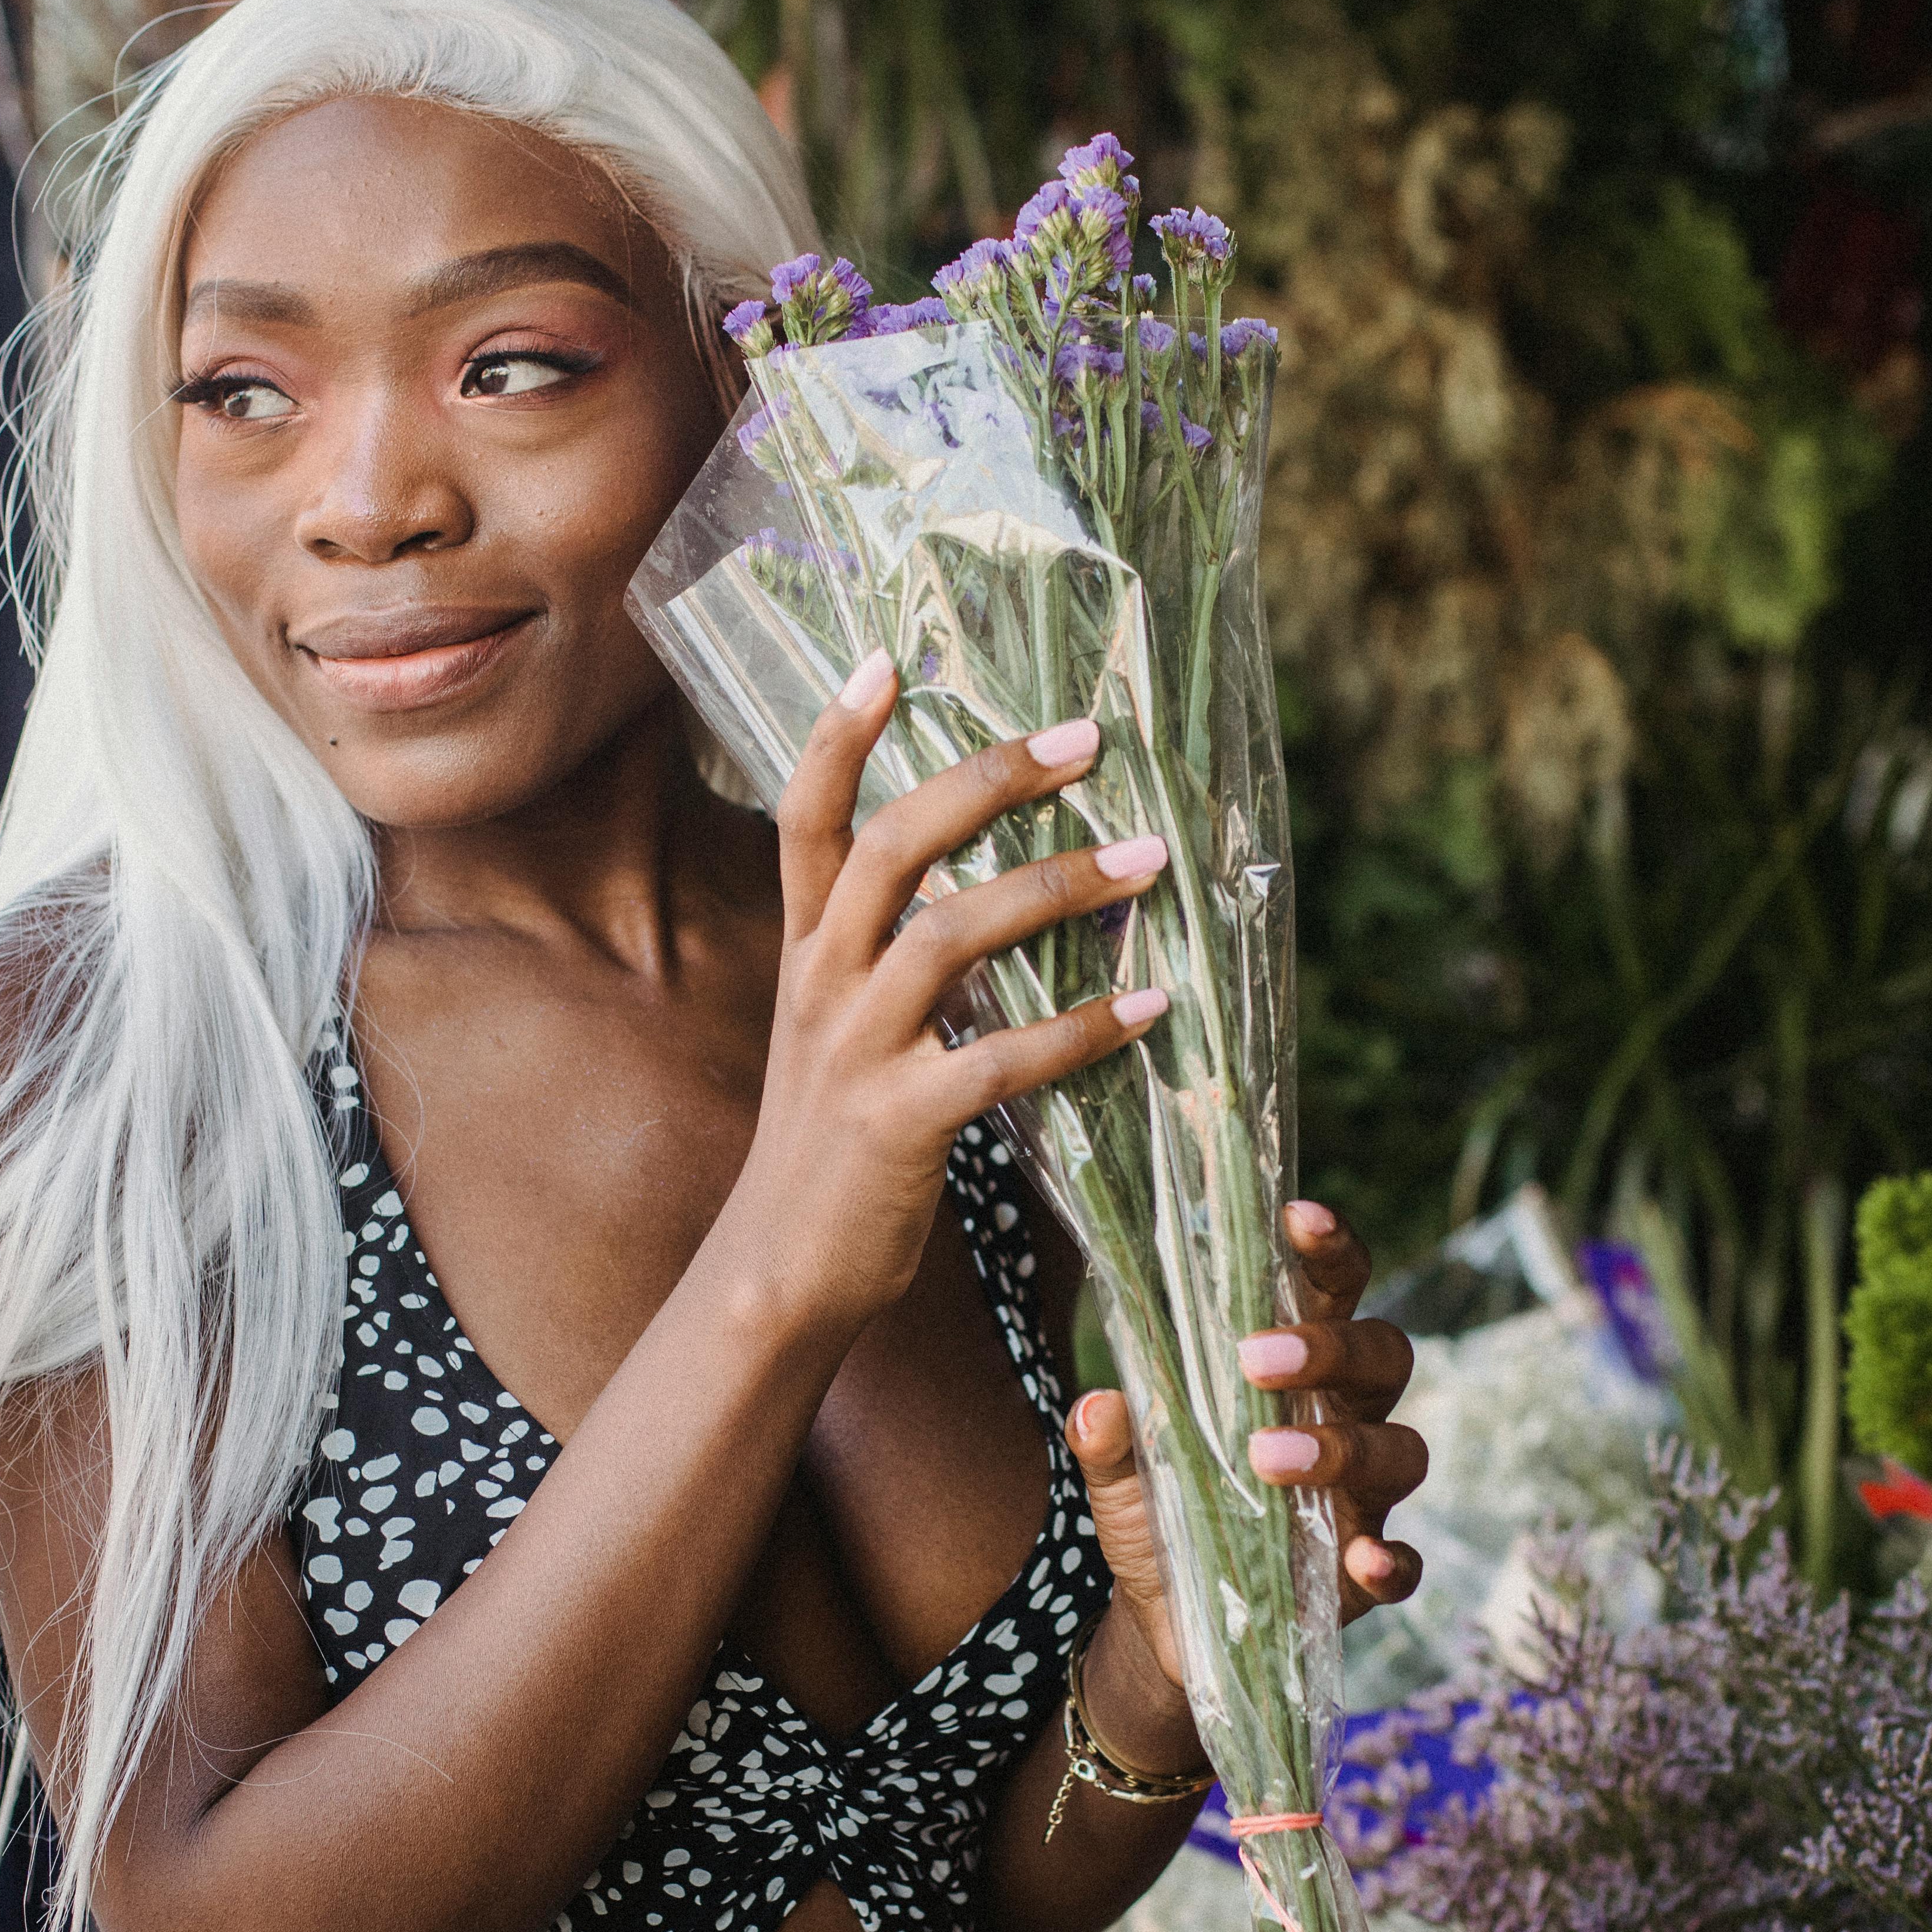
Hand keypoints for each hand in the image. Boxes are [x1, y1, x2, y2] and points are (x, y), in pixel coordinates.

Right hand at [728, 653, 1171, 1337]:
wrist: (781, 1271)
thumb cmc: (834, 1146)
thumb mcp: (837, 1033)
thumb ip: (888, 961)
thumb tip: (980, 892)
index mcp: (805, 953)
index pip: (807, 819)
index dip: (836, 738)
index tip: (886, 660)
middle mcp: (820, 985)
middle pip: (890, 848)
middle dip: (986, 780)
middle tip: (1082, 738)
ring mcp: (853, 1053)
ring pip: (948, 935)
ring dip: (1056, 887)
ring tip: (1146, 860)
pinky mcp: (897, 1124)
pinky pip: (999, 1060)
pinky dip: (1082, 1028)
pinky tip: (1150, 1005)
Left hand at [1065, 1200, 1426, 1677]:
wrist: (1164, 1626)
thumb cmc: (1161, 1517)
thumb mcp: (1120, 1480)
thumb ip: (1110, 1442)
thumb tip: (1097, 1406)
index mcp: (1297, 1375)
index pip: (1333, 1292)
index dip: (1330, 1250)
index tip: (1298, 1217)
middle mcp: (1345, 1422)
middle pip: (1385, 1357)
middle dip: (1331, 1347)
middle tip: (1255, 1357)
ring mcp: (1362, 1501)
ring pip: (1402, 1450)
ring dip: (1343, 1447)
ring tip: (1268, 1459)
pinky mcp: (1360, 1578)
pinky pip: (1406, 1565)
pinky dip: (1393, 1562)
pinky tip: (1364, 1561)